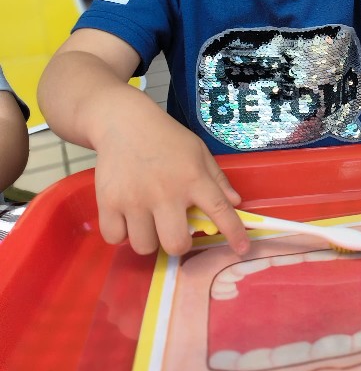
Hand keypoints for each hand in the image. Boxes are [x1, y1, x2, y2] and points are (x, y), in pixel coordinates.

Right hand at [93, 94, 249, 257]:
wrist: (123, 122)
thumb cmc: (165, 138)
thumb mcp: (198, 151)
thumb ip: (217, 179)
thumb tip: (235, 203)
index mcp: (192, 178)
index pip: (220, 211)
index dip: (234, 233)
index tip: (241, 248)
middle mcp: (165, 192)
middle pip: (175, 244)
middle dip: (177, 244)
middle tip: (173, 230)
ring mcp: (134, 199)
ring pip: (144, 246)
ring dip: (148, 238)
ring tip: (147, 220)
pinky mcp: (108, 202)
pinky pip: (114, 238)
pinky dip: (121, 233)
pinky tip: (126, 217)